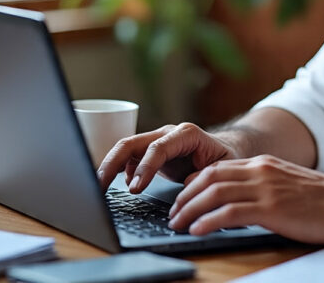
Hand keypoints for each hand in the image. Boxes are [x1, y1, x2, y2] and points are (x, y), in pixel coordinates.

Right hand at [97, 122, 234, 192]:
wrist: (225, 150)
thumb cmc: (226, 159)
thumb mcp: (222, 168)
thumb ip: (206, 174)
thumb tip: (186, 185)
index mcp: (186, 134)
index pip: (159, 147)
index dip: (145, 167)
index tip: (134, 189)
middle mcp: (168, 134)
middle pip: (133, 142)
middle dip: (114, 163)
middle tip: (100, 188)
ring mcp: (156, 141)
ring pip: (125, 148)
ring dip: (109, 166)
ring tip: (97, 188)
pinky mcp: (149, 152)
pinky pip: (127, 157)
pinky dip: (115, 170)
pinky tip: (110, 186)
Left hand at [167, 154, 323, 243]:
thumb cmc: (322, 201)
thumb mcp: (288, 184)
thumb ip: (265, 186)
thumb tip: (242, 201)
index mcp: (263, 164)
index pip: (218, 167)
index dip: (194, 182)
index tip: (183, 198)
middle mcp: (260, 170)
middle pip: (210, 176)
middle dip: (186, 195)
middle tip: (173, 213)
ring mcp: (265, 188)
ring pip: (214, 192)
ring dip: (190, 209)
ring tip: (178, 224)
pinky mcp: (271, 208)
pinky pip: (230, 212)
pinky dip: (208, 221)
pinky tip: (198, 231)